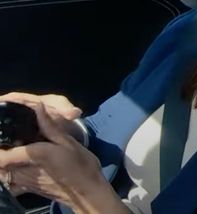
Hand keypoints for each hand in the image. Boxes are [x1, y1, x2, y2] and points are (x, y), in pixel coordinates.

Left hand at [0, 102, 124, 212]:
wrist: (87, 191)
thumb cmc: (80, 165)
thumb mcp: (68, 142)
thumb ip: (49, 126)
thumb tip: (37, 106)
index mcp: (32, 156)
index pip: (1, 155)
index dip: (0, 145)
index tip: (4, 133)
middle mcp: (22, 170)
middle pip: (1, 163)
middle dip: (3, 150)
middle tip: (10, 140)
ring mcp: (23, 181)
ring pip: (3, 173)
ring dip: (5, 162)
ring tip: (13, 150)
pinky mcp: (26, 188)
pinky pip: (9, 182)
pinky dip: (8, 175)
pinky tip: (16, 168)